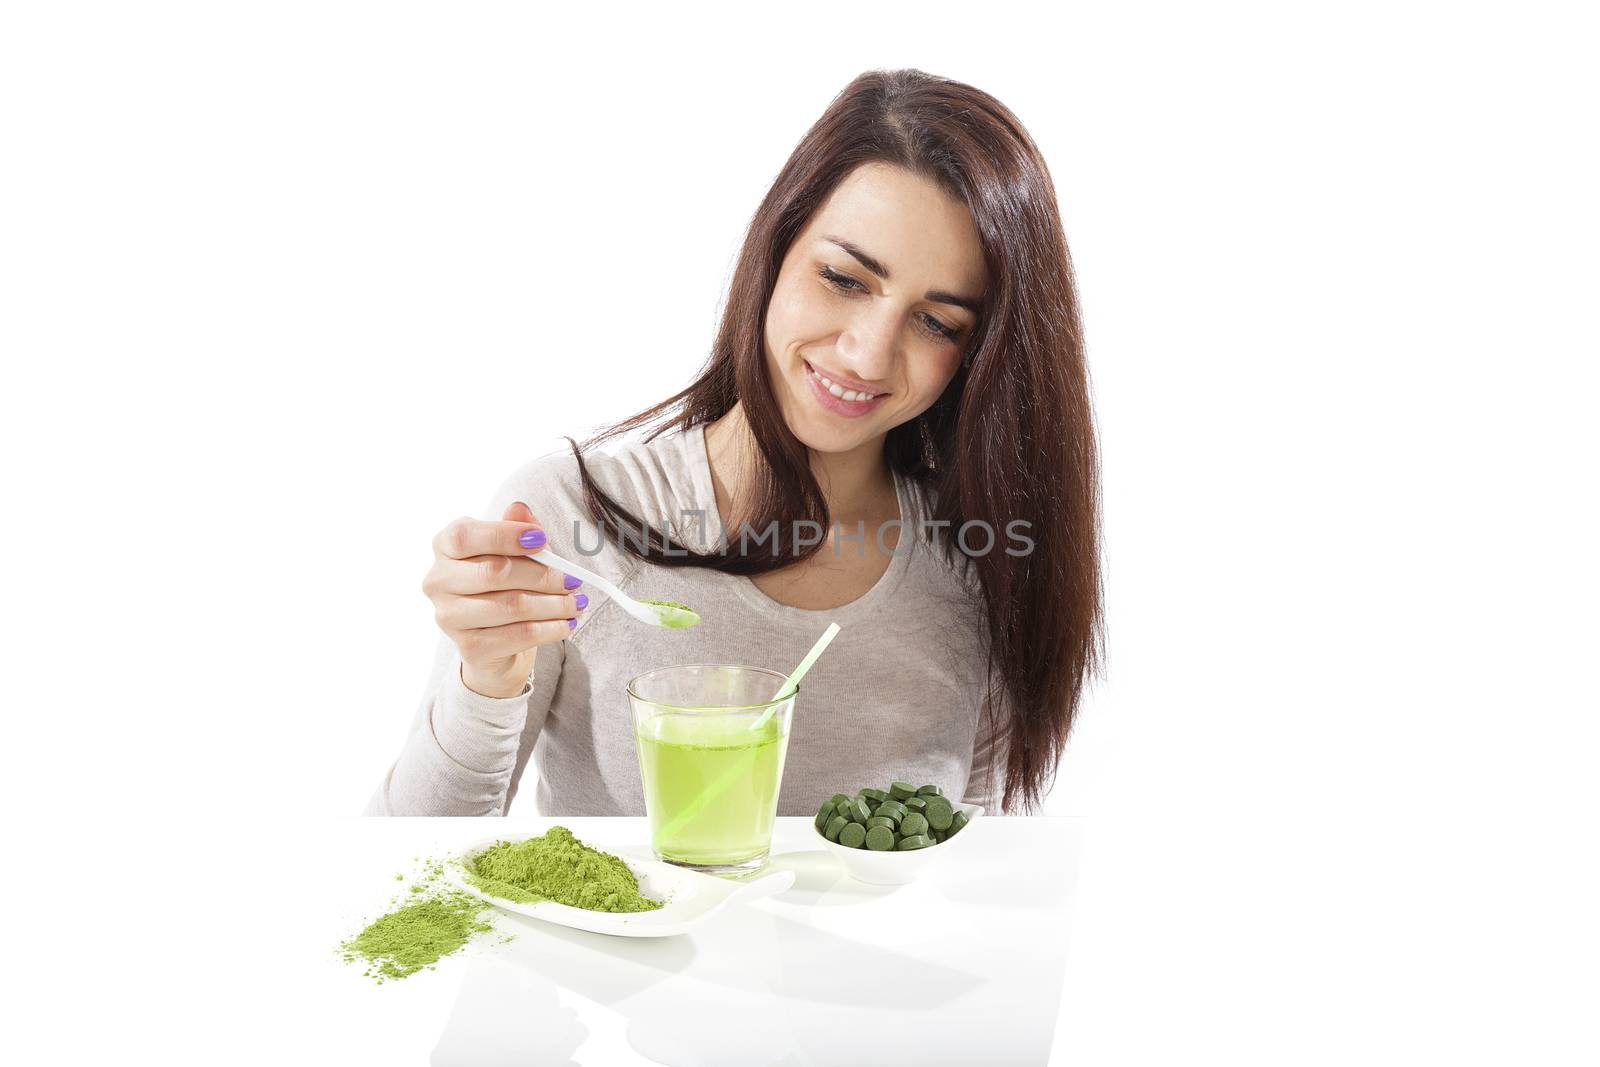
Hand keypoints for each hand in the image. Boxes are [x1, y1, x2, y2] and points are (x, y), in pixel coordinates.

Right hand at [422, 501, 582, 697]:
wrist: (493, 638)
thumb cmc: (503, 583)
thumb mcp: (513, 550)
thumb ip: (517, 528)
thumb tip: (520, 508)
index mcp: (444, 547)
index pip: (465, 536)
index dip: (504, 535)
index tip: (542, 539)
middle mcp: (438, 581)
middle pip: (494, 572)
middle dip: (543, 575)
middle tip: (573, 580)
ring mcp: (449, 617)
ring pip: (512, 606)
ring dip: (554, 604)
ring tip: (577, 602)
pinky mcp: (469, 648)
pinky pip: (519, 635)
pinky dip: (550, 629)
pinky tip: (567, 623)